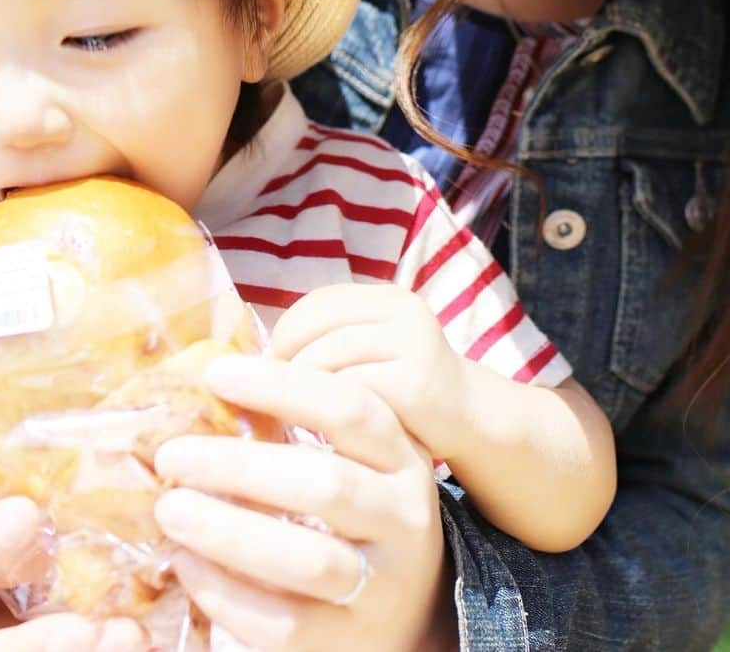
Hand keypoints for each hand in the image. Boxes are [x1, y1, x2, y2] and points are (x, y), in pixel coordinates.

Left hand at [151, 354, 447, 651]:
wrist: (411, 609)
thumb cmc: (359, 511)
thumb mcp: (354, 458)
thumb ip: (305, 423)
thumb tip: (214, 380)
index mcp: (400, 456)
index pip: (348, 408)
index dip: (282, 387)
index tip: (216, 373)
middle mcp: (402, 517)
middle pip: (324, 484)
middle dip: (239, 465)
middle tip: (172, 454)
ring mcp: (381, 584)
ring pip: (306, 558)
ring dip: (227, 531)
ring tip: (169, 509)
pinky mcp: (348, 642)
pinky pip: (283, 622)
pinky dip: (226, 593)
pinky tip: (186, 564)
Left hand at [270, 284, 468, 459]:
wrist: (471, 420)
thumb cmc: (405, 390)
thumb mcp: (372, 352)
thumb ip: (331, 341)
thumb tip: (258, 353)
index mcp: (387, 298)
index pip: (317, 303)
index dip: (285, 332)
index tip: (267, 366)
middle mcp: (402, 312)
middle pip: (316, 327)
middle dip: (284, 360)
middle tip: (267, 394)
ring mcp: (412, 345)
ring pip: (327, 357)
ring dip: (298, 390)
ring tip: (287, 415)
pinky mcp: (416, 384)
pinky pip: (350, 391)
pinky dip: (326, 412)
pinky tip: (318, 432)